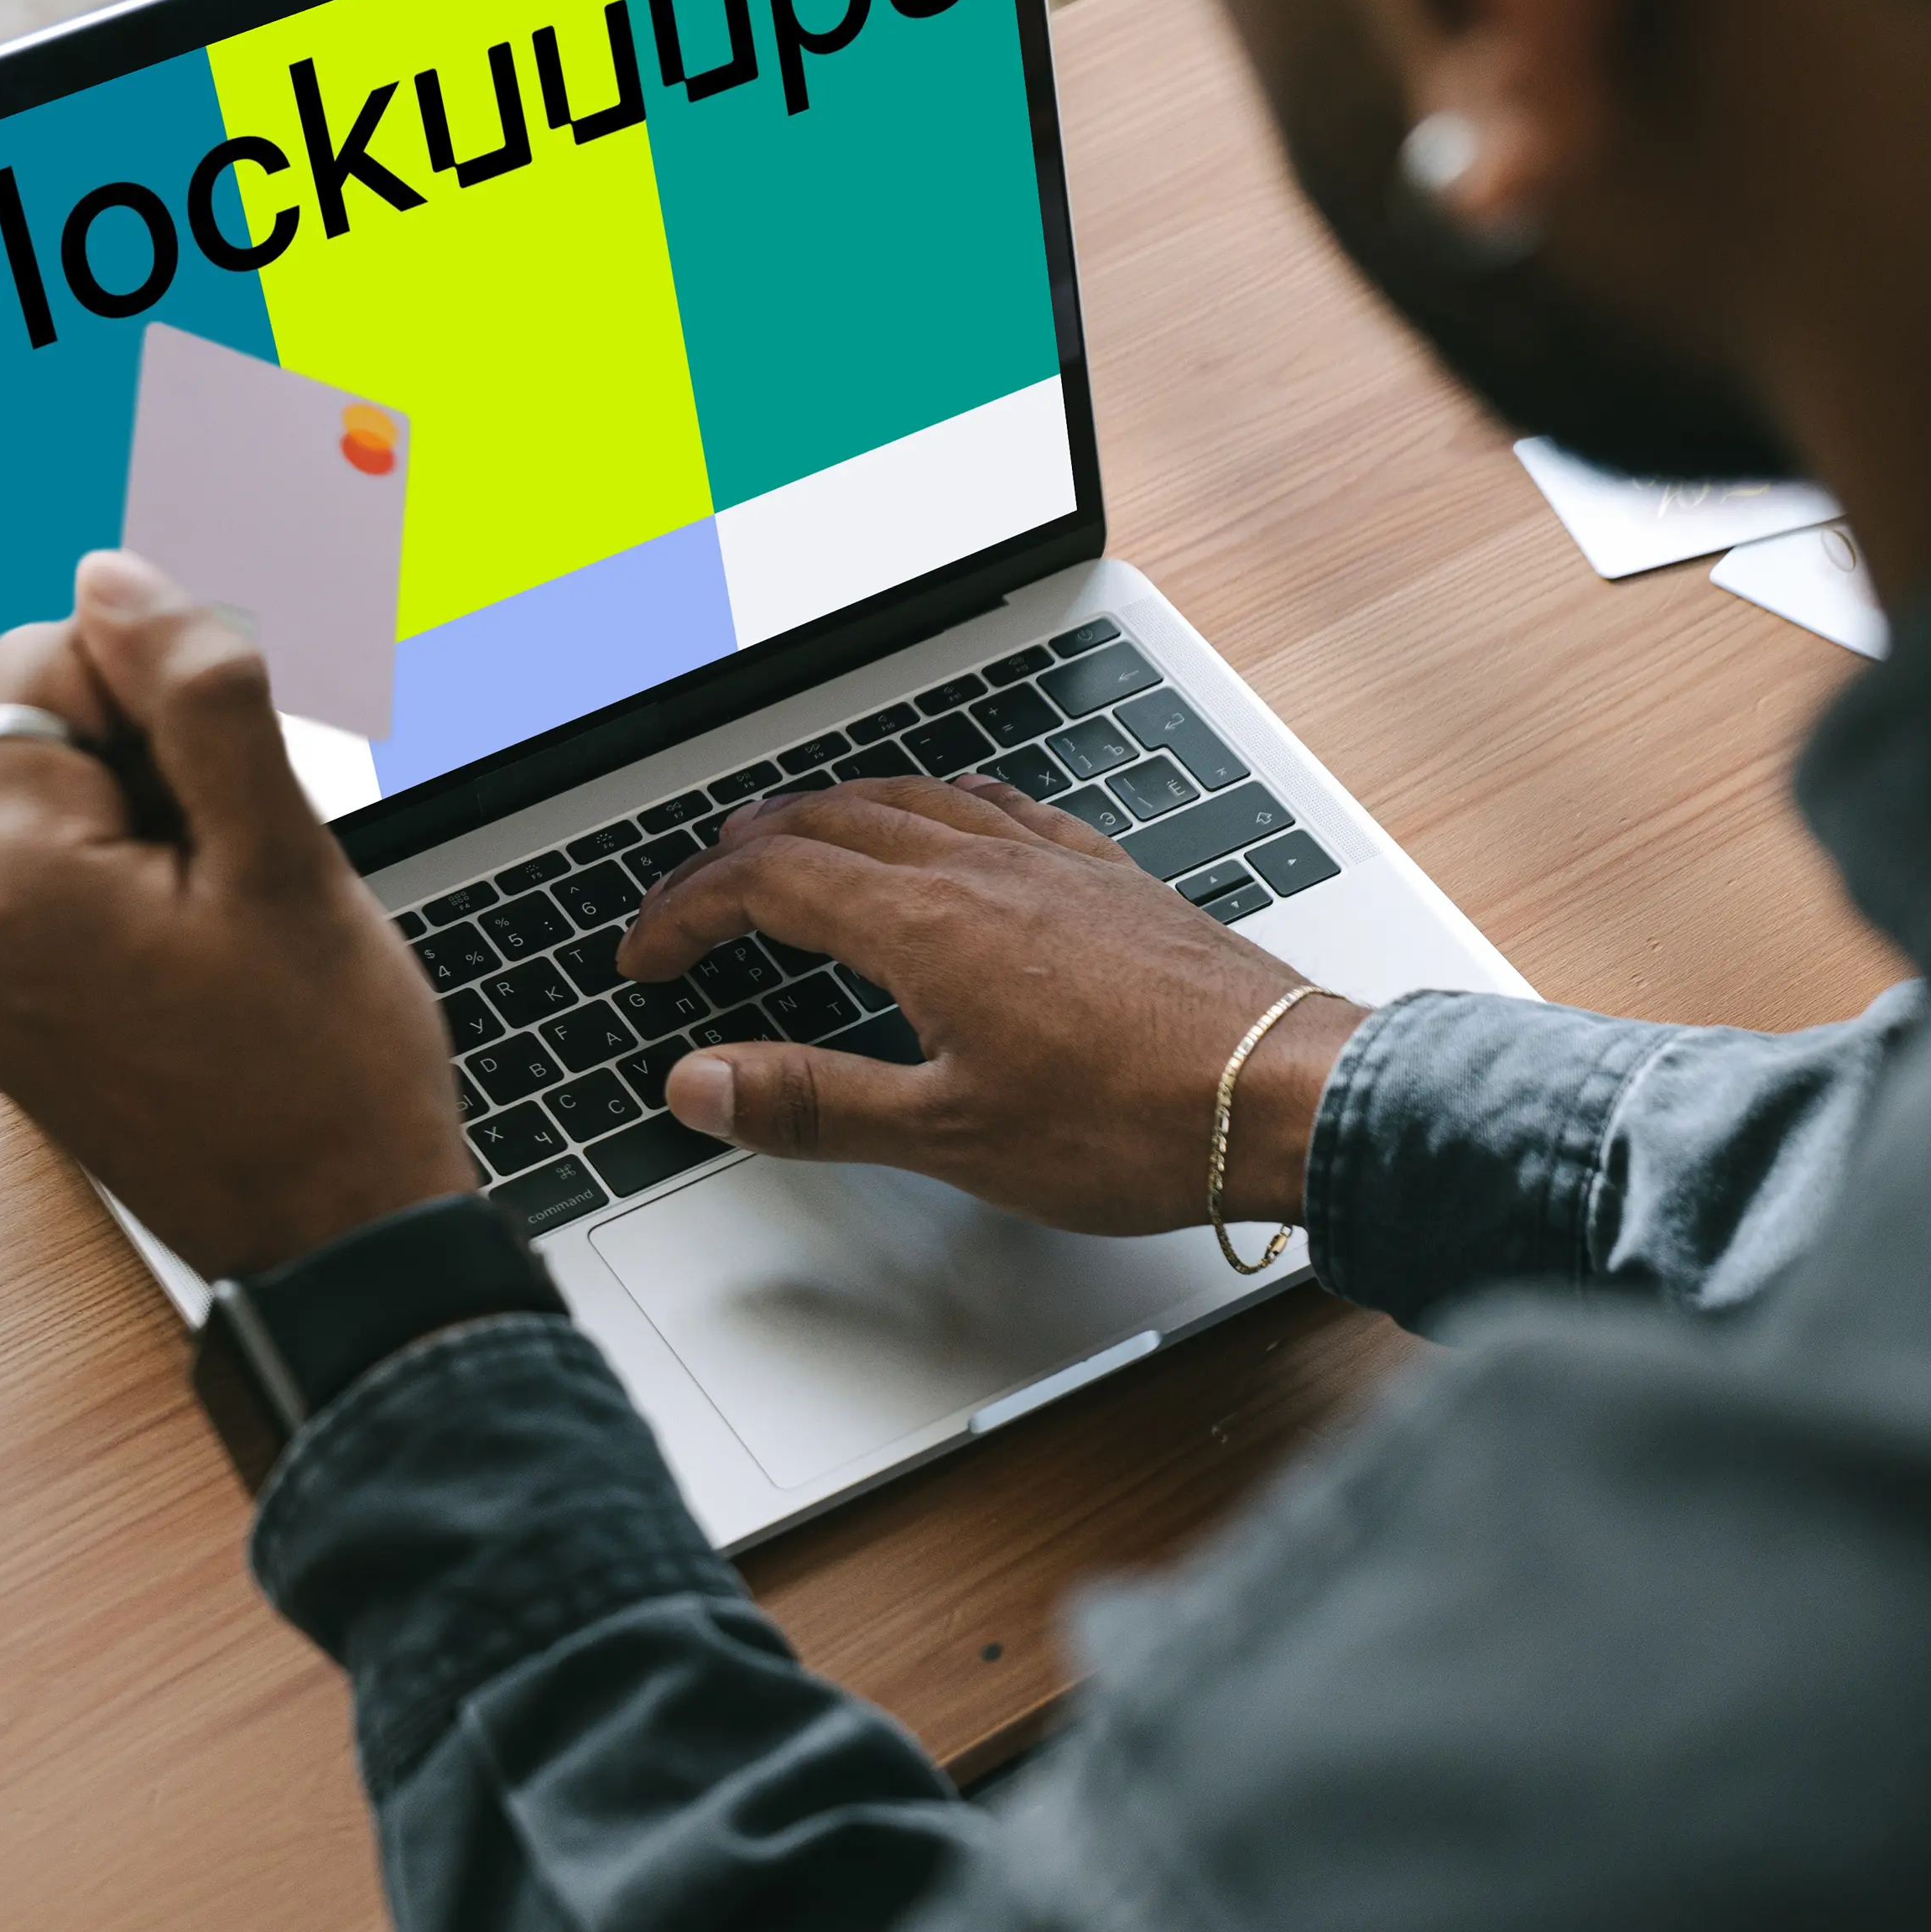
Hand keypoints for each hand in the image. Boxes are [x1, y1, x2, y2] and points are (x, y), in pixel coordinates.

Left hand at [0, 553, 471, 1279]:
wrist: (341, 1248)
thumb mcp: (283, 855)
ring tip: (237, 934)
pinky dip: (144, 907)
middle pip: (46, 746)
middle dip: (157, 772)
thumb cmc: (329, 1076)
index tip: (238, 781)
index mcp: (13, 882)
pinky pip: (70, 910)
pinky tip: (215, 973)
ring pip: (67, 826)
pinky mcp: (24, 1034)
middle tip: (249, 872)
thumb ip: (196, 696)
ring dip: (159, 839)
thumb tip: (117, 581)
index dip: (157, 689)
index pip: (42, 666)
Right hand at [622, 776, 1364, 1232]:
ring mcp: (1048, 863)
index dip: (686, 914)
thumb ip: (812, 1104)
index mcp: (924, 923)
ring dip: (823, 810)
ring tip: (781, 837)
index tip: (645, 958)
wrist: (1285, 1094)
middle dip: (734, 854)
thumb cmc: (1136, 1122)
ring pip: (906, 797)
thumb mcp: (947, 1135)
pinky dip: (930, 805)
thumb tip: (700, 1084)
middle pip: (822, 820)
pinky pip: (995, 805)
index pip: (765, 884)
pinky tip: (942, 824)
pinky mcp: (1105, 876)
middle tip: (689, 900)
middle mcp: (981, 869)